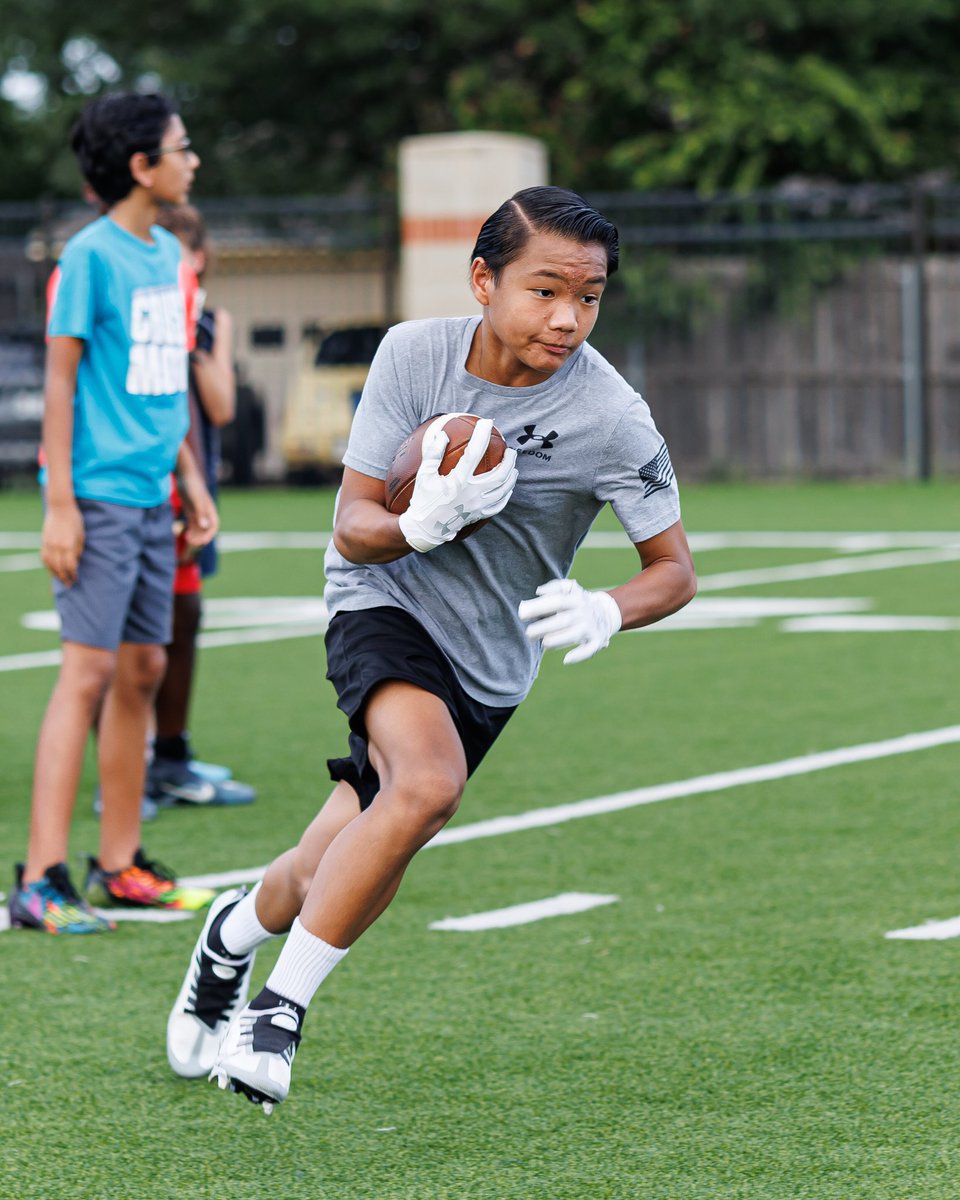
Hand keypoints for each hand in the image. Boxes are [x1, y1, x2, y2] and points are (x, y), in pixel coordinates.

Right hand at [41, 500, 84, 584]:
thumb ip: (78, 550)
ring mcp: (49, 544)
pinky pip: (44, 557)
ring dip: (55, 574)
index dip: (73, 574)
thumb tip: (76, 562)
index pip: (70, 565)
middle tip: (69, 584)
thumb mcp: (81, 536)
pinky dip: (47, 565)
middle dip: (64, 577)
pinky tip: (51, 569)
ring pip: (50, 564)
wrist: (60, 508)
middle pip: (59, 567)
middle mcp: (57, 546)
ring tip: (60, 579)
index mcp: (69, 545)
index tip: (76, 578)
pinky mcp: (44, 541)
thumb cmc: (75, 521)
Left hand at [179, 475, 218, 546]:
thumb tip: (204, 527)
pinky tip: (185, 534)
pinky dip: (191, 529)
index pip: (213, 526)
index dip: (209, 535)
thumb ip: (201, 513)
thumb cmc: (192, 486)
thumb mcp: (196, 500)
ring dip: (195, 534)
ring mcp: (198, 511)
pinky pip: (193, 523)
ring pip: (199, 527)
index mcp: (210, 510)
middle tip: (191, 542)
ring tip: (187, 539)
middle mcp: (205, 512)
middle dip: (200, 536)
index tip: (201, 542)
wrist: (185, 475)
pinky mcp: (191, 509)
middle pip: (206, 528)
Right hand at [398, 416, 517, 552]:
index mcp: (458, 481)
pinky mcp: (479, 514)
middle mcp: (472, 493)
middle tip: (510, 450)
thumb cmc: (424, 499)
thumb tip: (442, 434)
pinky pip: (499, 505)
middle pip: (499, 474)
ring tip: (513, 467)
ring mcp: (477, 506)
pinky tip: (508, 488)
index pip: (474, 453)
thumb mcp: (425, 475)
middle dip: (508, 460)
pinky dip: (506, 495)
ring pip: (503, 490)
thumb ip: (433, 453)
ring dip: (511, 476)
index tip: (487, 423)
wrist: (426, 528)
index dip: (482, 435)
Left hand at [518, 578, 622, 664]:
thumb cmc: (578, 601)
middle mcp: (584, 612)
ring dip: (559, 640)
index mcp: (576, 598)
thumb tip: (539, 592)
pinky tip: (566, 660)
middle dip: (545, 627)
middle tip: (528, 633)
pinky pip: (589, 650)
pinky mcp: (596, 641)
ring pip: (574, 635)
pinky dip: (579, 655)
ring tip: (544, 644)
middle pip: (563, 620)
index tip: (522, 613)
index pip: (557, 601)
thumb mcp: (571, 589)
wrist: (607, 612)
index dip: (539, 607)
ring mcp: (591, 627)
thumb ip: (554, 587)